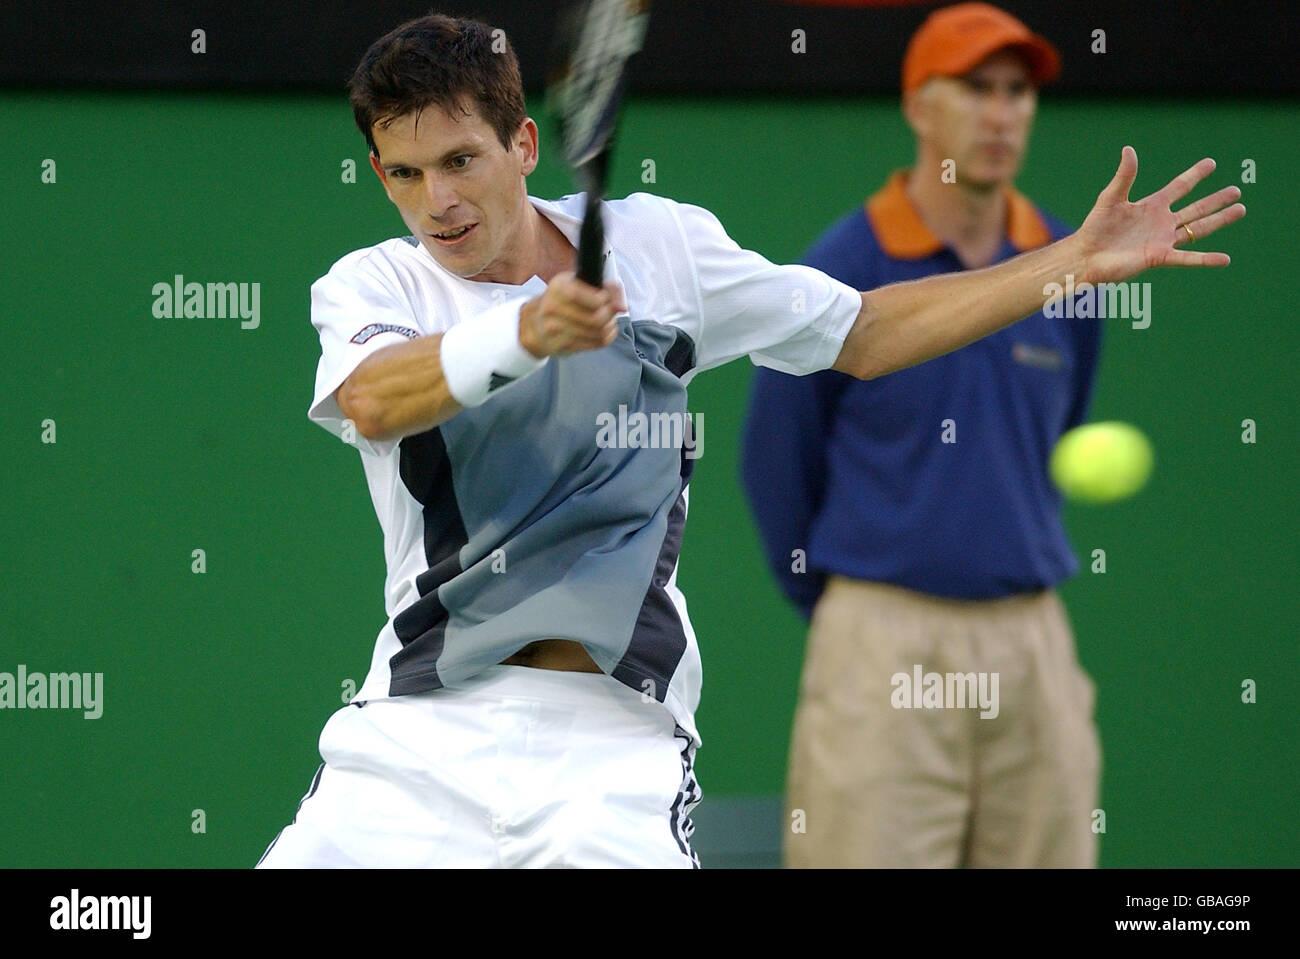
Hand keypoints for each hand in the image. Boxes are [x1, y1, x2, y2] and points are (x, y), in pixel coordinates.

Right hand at [518, 273, 626, 357]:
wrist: (537, 325)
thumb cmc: (565, 300)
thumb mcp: (582, 284)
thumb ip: (608, 289)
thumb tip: (622, 307)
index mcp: (558, 287)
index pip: (585, 296)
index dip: (602, 299)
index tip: (604, 298)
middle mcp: (552, 307)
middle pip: (596, 318)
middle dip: (610, 315)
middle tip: (610, 312)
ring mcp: (555, 329)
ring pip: (598, 332)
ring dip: (609, 326)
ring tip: (607, 321)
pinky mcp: (562, 346)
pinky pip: (595, 343)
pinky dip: (606, 337)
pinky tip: (604, 331)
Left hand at [1075, 146, 1244, 285]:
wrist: (1085, 255)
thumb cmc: (1094, 228)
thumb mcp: (1110, 198)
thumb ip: (1124, 176)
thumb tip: (1129, 149)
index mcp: (1151, 206)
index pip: (1179, 187)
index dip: (1195, 175)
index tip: (1211, 163)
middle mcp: (1161, 222)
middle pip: (1195, 208)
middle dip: (1216, 200)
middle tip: (1237, 191)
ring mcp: (1162, 240)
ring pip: (1197, 229)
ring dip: (1219, 220)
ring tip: (1240, 210)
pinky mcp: (1159, 257)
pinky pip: (1187, 258)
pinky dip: (1206, 259)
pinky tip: (1225, 259)